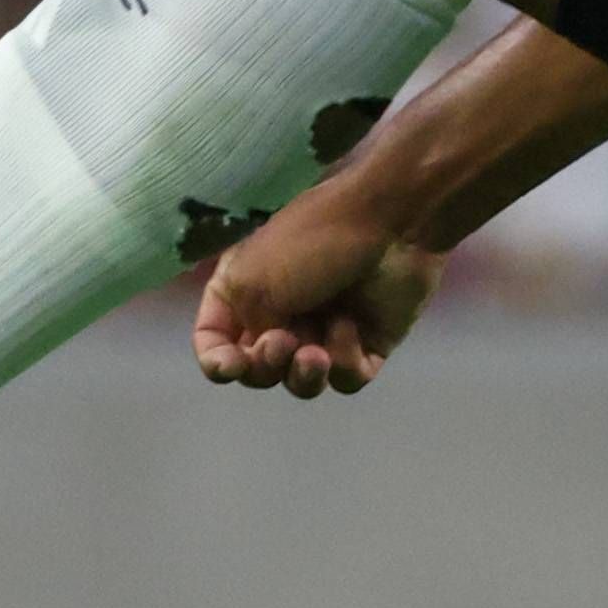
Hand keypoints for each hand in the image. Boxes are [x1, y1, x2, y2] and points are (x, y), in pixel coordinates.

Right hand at [191, 176, 442, 398]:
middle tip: (282, 342)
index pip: (213, 340)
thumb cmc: (314, 241)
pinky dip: (344, 361)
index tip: (229, 367)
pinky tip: (350, 326)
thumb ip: (242, 330)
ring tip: (315, 355)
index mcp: (245, 287)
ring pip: (301, 382)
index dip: (215, 363)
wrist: (394, 224)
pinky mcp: (367, 343)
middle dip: (265, 366)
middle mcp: (283, 312)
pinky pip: (346, 379)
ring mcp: (326, 329)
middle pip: (258, 370)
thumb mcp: (253, 280)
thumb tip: (266, 353)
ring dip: (303, 375)